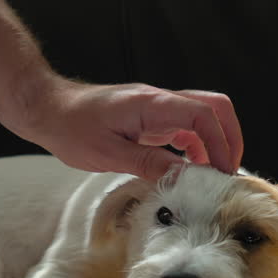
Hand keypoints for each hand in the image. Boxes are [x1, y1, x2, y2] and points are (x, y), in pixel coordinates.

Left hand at [21, 77, 242, 180]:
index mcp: (151, 104)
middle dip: (229, 137)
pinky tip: (188, 168)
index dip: (220, 143)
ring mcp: (156, 107)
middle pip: (214, 107)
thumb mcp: (107, 154)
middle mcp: (159, 101)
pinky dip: (195, 145)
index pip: (203, 115)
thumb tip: (184, 176)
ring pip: (202, 116)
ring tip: (211, 176)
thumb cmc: (70, 127)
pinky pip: (184, 126)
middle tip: (227, 172)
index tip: (221, 172)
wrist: (47, 108)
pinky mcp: (149, 117)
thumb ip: (149, 163)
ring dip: (213, 143)